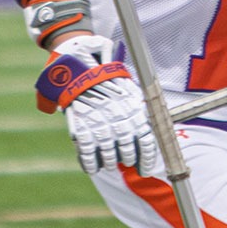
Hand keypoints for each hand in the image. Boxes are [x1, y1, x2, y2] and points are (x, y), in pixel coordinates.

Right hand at [34, 35, 162, 175]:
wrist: (80, 58)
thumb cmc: (105, 74)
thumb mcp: (127, 87)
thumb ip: (135, 109)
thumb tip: (146, 130)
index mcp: (133, 107)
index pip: (146, 140)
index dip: (147, 158)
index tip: (145, 169)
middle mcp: (119, 115)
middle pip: (127, 148)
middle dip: (127, 158)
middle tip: (125, 161)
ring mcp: (99, 119)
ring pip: (108, 151)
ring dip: (109, 161)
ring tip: (108, 163)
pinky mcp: (80, 121)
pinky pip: (87, 149)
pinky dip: (89, 161)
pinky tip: (91, 168)